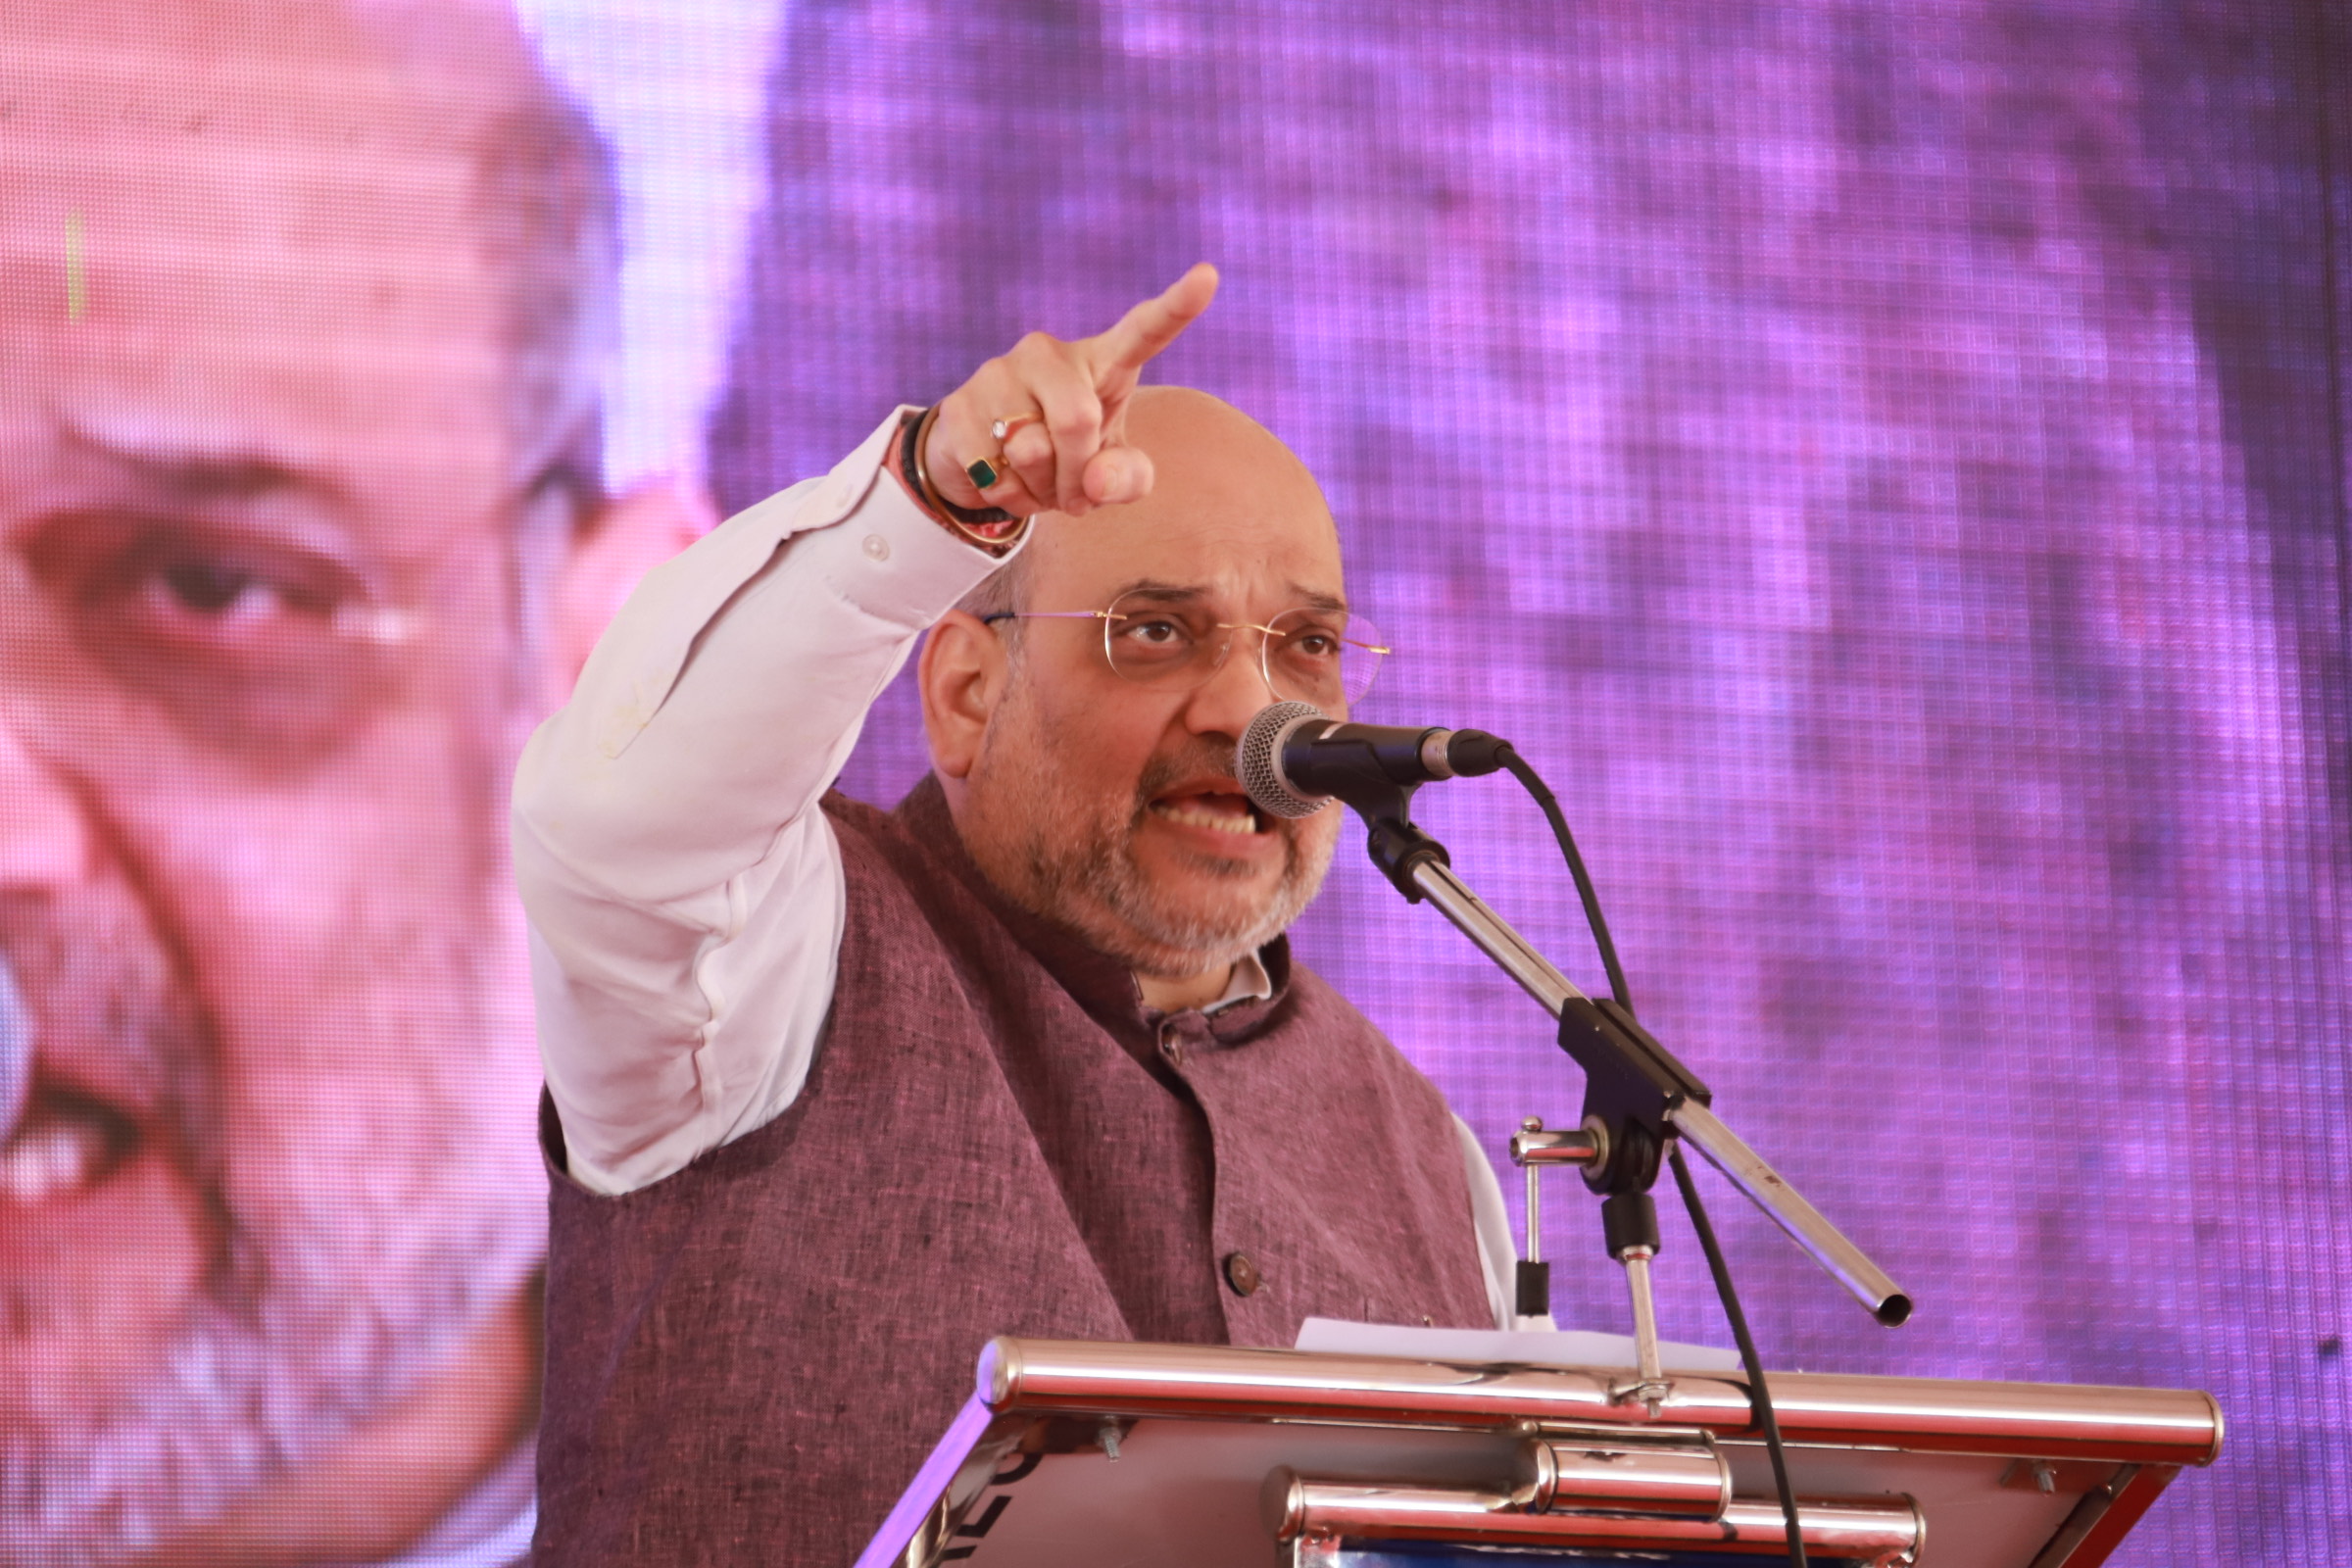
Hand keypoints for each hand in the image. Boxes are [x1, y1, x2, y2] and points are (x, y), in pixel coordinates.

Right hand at [922, 263, 1217, 517]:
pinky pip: (992, 471)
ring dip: (1040, 491)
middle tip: (1072, 494)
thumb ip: (1127, 478)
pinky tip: (1001, 478)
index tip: (1208, 276)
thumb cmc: (1069, 457)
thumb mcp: (1111, 471)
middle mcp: (1048, 352)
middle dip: (1076, 476)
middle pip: (1078, 421)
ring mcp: (998, 372)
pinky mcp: (958, 405)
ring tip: (1036, 481)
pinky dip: (1006, 497)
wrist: (988, 460)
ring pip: (1029, 451)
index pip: (1144, 331)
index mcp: (1102, 360)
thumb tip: (1095, 481)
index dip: (1176, 307)